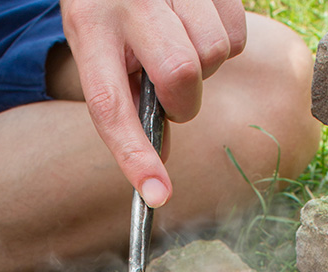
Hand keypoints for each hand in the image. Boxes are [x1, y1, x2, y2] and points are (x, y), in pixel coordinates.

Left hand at [60, 0, 246, 206]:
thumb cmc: (108, 7)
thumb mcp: (99, 46)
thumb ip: (128, 99)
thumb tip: (161, 161)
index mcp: (90, 26)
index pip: (111, 106)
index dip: (135, 156)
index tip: (157, 196)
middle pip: (181, 75)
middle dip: (184, 99)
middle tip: (171, 92)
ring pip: (215, 53)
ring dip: (206, 66)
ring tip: (182, 44)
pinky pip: (237, 31)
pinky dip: (227, 40)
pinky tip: (201, 24)